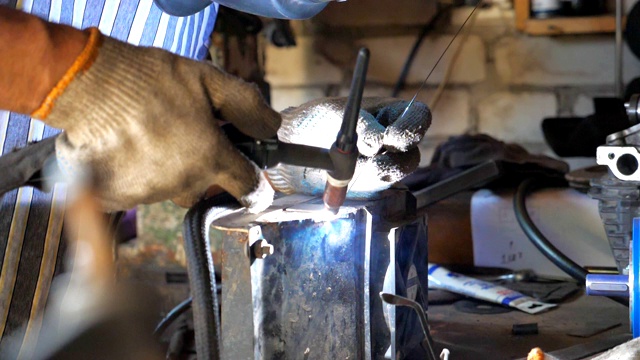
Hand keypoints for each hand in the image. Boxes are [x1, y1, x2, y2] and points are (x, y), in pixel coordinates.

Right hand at [32, 28, 280, 211]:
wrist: (88, 86)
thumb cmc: (150, 80)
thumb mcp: (210, 80)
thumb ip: (247, 106)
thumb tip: (272, 127)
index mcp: (211, 158)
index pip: (248, 187)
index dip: (255, 185)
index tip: (253, 184)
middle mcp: (183, 182)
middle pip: (204, 188)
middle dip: (200, 168)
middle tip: (182, 136)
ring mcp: (149, 193)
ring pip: (169, 189)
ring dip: (166, 170)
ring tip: (149, 135)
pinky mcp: (118, 197)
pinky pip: (137, 192)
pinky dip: (134, 175)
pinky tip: (127, 148)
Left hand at [266, 97, 430, 198]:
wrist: (292, 146)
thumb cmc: (315, 120)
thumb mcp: (333, 112)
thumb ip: (360, 122)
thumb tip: (379, 140)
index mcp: (390, 113)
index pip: (418, 117)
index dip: (412, 127)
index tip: (390, 137)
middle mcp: (392, 140)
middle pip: (413, 151)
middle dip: (396, 158)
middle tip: (372, 158)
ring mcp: (384, 163)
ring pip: (398, 172)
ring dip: (380, 172)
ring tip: (355, 168)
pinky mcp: (370, 185)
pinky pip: (378, 189)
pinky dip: (365, 187)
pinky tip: (344, 181)